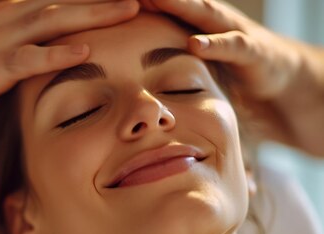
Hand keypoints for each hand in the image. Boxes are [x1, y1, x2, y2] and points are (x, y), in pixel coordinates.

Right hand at [0, 0, 140, 115]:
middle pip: (64, 1)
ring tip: (129, 9)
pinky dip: (56, 53)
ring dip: (93, 14)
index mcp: (11, 11)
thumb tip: (50, 38)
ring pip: (54, 20)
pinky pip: (29, 58)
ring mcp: (2, 41)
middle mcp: (10, 18)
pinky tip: (84, 49)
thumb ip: (21, 35)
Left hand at [141, 0, 301, 100]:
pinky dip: (214, 44)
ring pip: (202, 13)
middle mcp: (207, 17)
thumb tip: (115, 54)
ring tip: (153, 0)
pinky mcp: (250, 50)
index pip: (155, 5)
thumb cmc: (218, 62)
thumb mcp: (183, 52)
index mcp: (187, 18)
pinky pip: (232, 45)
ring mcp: (230, 29)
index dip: (134, 2)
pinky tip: (195, 43)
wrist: (271, 72)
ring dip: (179, 5)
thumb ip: (155, 47)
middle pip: (175, 1)